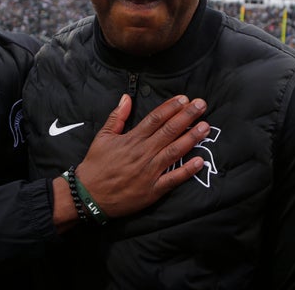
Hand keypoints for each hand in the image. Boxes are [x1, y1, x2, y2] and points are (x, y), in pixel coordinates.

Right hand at [75, 94, 208, 217]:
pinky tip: (200, 161)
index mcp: (132, 139)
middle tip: (201, 105)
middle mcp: (143, 153)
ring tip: (205, 127)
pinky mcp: (152, 190)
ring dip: (191, 138)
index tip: (184, 99)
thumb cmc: (96, 166)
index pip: (155, 118)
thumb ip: (116, 117)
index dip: (171, 107)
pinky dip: (187, 170)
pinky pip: (173, 179)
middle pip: (168, 131)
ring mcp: (149, 172)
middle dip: (187, 116)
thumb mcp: (102, 137)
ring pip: (174, 152)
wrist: (88, 196)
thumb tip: (126, 98)